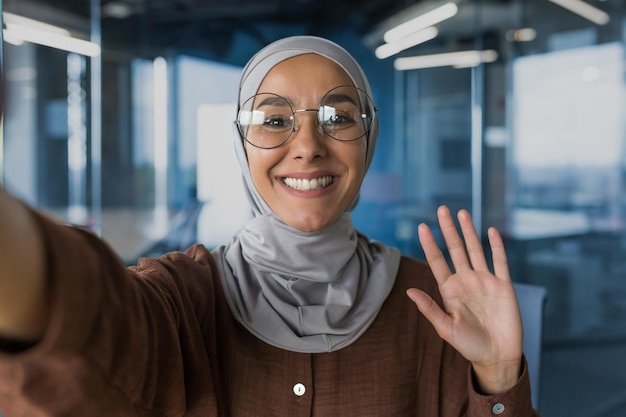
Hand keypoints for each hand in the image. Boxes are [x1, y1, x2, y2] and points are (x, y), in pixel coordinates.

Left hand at [406, 205, 522, 393]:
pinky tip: (491, 230)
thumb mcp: (446, 328)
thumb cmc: (469, 345)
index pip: (437, 261)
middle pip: (455, 249)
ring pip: (476, 250)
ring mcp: (485, 281)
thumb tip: (408, 291)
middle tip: (441, 209)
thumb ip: (429, 308)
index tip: (422, 226)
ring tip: (461, 212)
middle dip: (448, 229)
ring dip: (469, 231)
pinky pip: (500, 262)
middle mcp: (466, 281)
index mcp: (449, 290)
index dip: (430, 244)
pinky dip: (497, 246)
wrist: (497, 356)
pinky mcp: (503, 286)